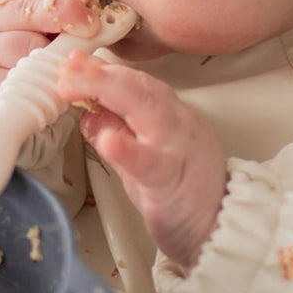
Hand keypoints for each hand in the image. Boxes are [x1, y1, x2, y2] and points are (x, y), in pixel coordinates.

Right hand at [0, 0, 100, 116]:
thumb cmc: (27, 55)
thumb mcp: (44, 31)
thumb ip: (67, 20)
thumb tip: (108, 20)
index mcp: (9, 1)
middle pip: (27, 11)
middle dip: (64, 14)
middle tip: (91, 27)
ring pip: (22, 47)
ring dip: (53, 55)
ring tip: (72, 64)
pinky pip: (18, 79)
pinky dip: (41, 83)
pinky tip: (54, 85)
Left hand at [57, 51, 226, 268]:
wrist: (224, 230)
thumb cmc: (186, 196)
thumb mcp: (144, 158)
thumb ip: (119, 132)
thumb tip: (88, 110)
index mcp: (171, 116)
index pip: (135, 83)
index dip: (102, 71)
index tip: (74, 62)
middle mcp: (178, 125)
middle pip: (139, 88)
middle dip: (100, 74)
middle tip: (68, 67)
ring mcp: (179, 151)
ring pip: (149, 110)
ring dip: (108, 91)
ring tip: (77, 84)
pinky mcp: (174, 183)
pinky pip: (153, 164)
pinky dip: (130, 151)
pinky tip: (110, 142)